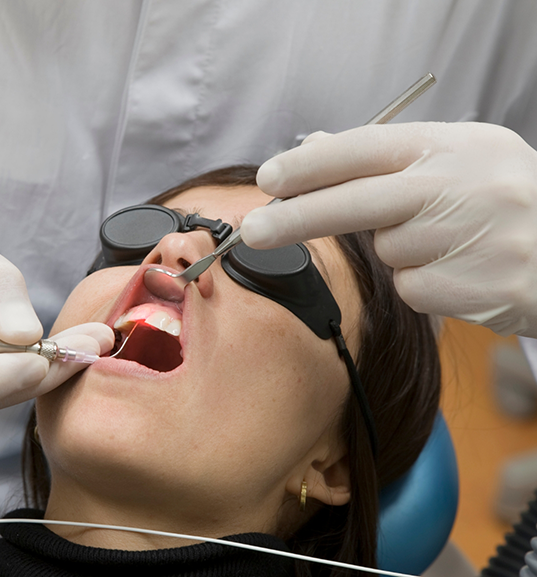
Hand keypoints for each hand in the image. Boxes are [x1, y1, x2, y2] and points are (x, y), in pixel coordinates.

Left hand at [242, 122, 536, 336]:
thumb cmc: (501, 200)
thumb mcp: (455, 160)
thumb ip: (385, 157)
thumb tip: (313, 147)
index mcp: (455, 145)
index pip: (366, 148)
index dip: (311, 166)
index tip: (268, 179)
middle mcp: (465, 185)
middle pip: (358, 203)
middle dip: (296, 218)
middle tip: (254, 232)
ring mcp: (475, 237)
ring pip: (389, 251)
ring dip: (402, 251)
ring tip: (450, 241)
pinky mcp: (479, 287)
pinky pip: (413, 288)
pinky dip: (424, 282)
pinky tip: (461, 269)